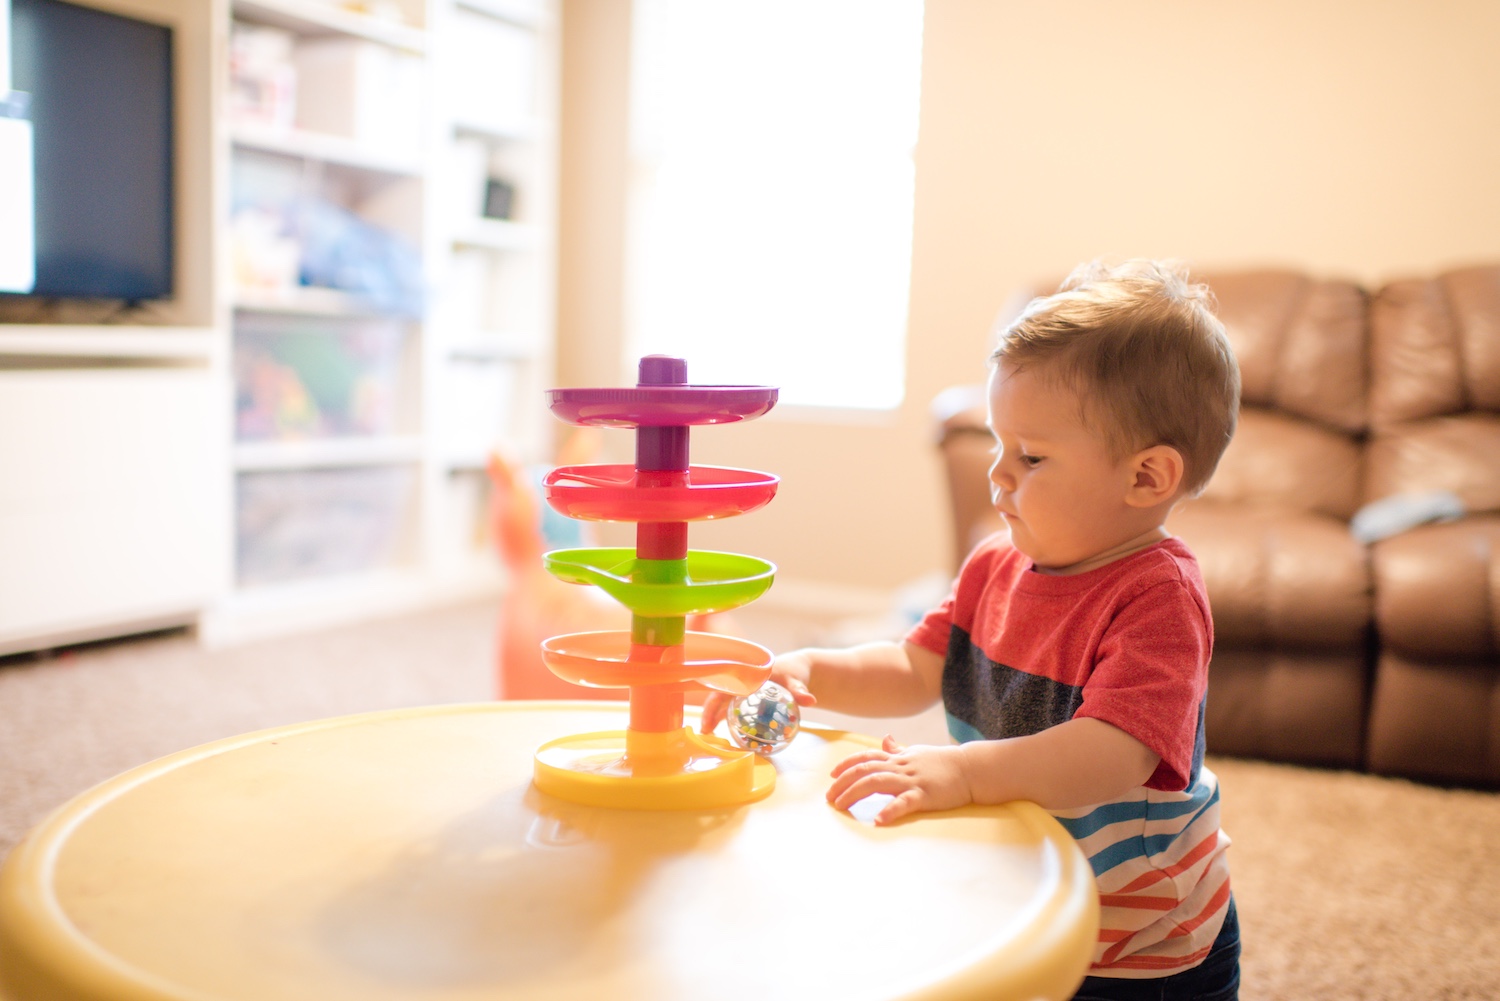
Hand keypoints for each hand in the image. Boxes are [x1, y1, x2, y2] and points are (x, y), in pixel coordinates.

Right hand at [698, 652, 815, 734]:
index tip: (711, 713)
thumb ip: (800, 690)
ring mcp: (742, 689)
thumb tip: (810, 701)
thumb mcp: (797, 680)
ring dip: (713, 715)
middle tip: (706, 730)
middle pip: (719, 693)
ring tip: (708, 733)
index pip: (726, 684)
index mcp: (748, 672)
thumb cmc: (795, 671)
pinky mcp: (746, 697)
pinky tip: (721, 731)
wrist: (798, 670)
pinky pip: (731, 707)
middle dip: (710, 710)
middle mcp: (741, 679)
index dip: (716, 698)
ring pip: (722, 701)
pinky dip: (724, 717)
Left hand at [826, 736, 972, 824]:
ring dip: (855, 793)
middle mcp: (900, 766)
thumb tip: (884, 740)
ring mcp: (911, 780)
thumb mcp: (917, 752)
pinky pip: (904, 802)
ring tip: (841, 806)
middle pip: (864, 770)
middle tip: (829, 798)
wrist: (971, 768)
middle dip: (843, 782)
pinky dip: (890, 810)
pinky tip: (878, 820)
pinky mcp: (925, 794)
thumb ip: (898, 750)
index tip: (831, 775)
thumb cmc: (943, 762)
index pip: (865, 757)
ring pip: (877, 781)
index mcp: (897, 758)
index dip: (846, 764)